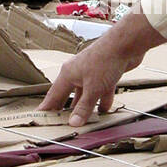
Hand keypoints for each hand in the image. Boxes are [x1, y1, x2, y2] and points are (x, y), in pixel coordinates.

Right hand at [39, 8, 166, 126]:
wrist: (125, 44)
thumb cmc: (104, 60)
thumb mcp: (92, 89)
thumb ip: (84, 107)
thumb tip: (74, 122)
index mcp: (68, 74)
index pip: (53, 94)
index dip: (47, 106)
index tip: (41, 116)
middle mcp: (77, 72)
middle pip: (69, 94)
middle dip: (66, 108)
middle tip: (60, 121)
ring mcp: (92, 73)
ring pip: (86, 93)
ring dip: (85, 106)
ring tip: (82, 120)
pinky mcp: (106, 74)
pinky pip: (101, 90)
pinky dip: (102, 100)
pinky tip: (104, 110)